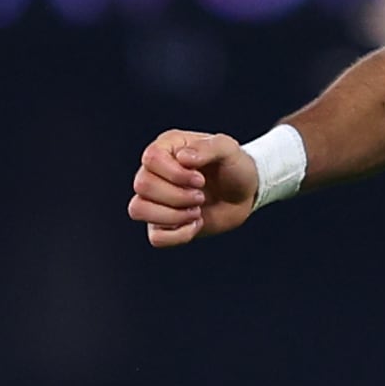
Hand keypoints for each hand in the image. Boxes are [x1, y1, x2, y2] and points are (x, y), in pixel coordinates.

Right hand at [125, 130, 261, 247]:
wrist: (245, 194)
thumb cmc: (234, 167)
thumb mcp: (228, 149)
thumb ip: (208, 147)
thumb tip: (182, 158)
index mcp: (166, 149)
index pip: (150, 159)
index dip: (175, 174)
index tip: (201, 179)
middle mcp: (154, 172)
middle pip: (142, 186)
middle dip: (177, 195)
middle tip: (201, 196)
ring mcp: (155, 200)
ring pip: (138, 210)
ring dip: (173, 215)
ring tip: (197, 211)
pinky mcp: (163, 225)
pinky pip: (155, 238)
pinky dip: (178, 235)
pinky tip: (196, 224)